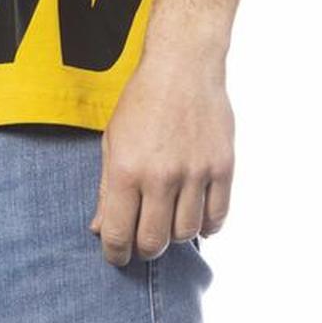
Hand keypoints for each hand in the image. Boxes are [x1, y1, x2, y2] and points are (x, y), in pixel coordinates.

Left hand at [89, 55, 233, 264]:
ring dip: (175, 236)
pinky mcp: (222, 168)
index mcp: (126, 169)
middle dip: (145, 249)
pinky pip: (217, 217)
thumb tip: (99, 229)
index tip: (117, 256)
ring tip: (168, 221)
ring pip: (186, 234)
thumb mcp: (112, 141)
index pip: (118, 234)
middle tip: (143, 242)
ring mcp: (195, 173)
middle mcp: (160, 176)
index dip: (115, 254)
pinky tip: (195, 216)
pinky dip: (206, 226)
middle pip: (154, 241)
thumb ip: (105, 189)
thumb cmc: (142, 102)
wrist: (182, 66)